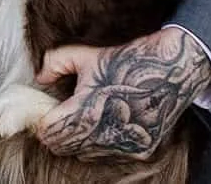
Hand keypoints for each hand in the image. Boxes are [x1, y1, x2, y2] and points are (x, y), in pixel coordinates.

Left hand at [34, 28, 210, 160]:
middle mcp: (105, 136)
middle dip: (57, 130)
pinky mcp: (140, 151)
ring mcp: (124, 146)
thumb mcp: (85, 56)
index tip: (44, 109)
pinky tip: (104, 122)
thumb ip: (55, 64)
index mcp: (87, 113)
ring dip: (78, 139)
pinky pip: (107, 155)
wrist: (171, 71)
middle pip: (63, 146)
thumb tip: (40, 78)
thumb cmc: (126, 61)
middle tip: (59, 112)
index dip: (42, 120)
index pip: (49, 132)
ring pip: (84, 153)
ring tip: (84, 115)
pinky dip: (99, 143)